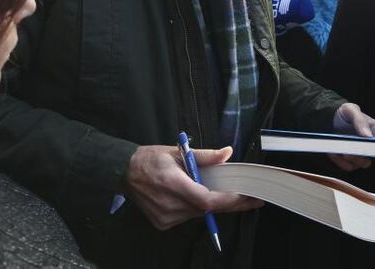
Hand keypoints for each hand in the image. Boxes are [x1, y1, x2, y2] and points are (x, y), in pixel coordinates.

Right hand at [123, 145, 262, 230]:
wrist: (123, 172)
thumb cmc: (150, 159)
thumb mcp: (177, 151)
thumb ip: (204, 156)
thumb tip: (227, 154)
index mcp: (173, 184)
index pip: (206, 200)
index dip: (228, 200)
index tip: (247, 197)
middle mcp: (169, 205)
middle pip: (206, 209)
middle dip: (229, 203)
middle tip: (251, 198)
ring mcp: (165, 217)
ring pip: (198, 214)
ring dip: (211, 203)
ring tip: (222, 192)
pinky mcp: (162, 223)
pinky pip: (187, 217)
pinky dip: (195, 207)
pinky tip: (194, 196)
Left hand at [329, 102, 374, 170]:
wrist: (327, 121)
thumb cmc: (344, 114)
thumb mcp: (350, 110)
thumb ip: (359, 120)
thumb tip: (368, 136)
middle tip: (365, 150)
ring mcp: (364, 155)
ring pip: (365, 164)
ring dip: (353, 157)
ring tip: (343, 147)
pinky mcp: (351, 162)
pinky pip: (349, 168)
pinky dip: (341, 161)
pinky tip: (335, 151)